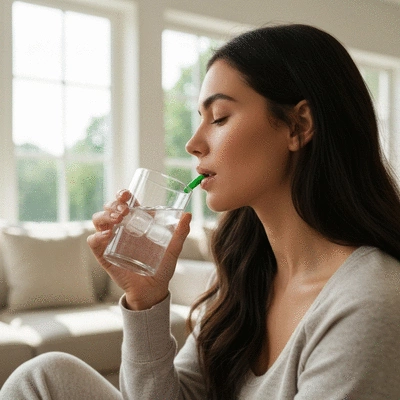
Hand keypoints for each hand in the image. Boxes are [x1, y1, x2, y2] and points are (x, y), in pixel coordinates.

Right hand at [87, 189, 191, 309]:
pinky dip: (97, 236)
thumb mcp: (173, 249)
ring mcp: (110, 240)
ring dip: (105, 215)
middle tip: (124, 210)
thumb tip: (188, 214)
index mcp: (135, 222)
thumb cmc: (162, 266)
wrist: (153, 289)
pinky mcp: (103, 254)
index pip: (125, 202)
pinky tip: (107, 236)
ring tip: (117, 219)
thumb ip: (180, 232)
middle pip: (109, 208)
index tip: (127, 194)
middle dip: (113, 204)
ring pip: (98, 219)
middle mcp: (121, 228)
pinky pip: (93, 241)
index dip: (122, 195)